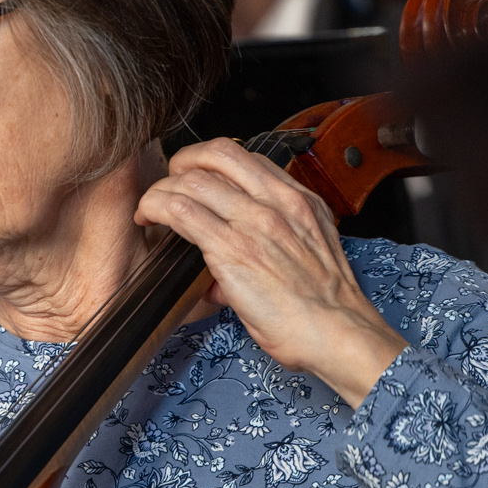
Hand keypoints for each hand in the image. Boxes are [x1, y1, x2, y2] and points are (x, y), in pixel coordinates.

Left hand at [135, 138, 407, 406]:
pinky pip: (181, 211)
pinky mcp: (232, 248)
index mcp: (300, 201)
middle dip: (183, 162)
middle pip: (218, 153)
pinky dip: (155, 208)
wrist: (339, 334)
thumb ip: (278, 239)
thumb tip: (238, 249)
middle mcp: (279, 202)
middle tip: (168, 182)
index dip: (212, 161)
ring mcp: (256, 222)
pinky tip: (148, 219)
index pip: (248, 157)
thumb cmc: (325, 307)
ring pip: (193, 180)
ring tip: (151, 208)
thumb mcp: (311, 253)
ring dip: (162, 189)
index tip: (196, 176)